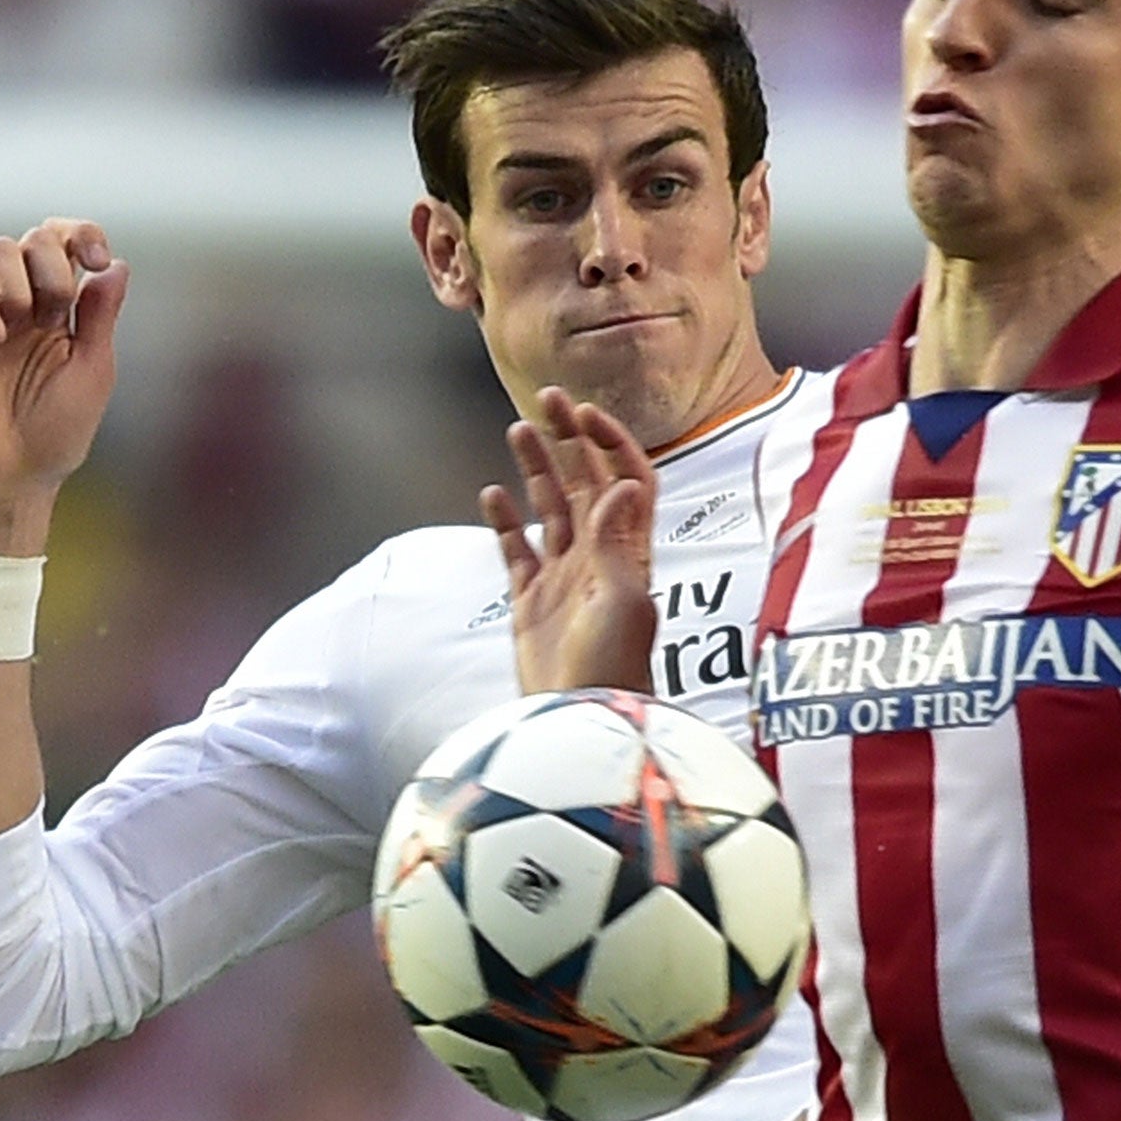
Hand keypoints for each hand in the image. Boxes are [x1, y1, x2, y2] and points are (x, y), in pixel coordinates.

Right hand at [0, 218, 128, 553]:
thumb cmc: (56, 433)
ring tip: (24, 322)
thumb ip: (101, 315)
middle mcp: (20, 309)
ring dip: (20, 279)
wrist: (9, 480)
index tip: (96, 256)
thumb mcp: (93, 369)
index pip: (66, 249)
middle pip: (33, 240)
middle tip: (58, 306)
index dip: (81, 235)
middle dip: (53, 261)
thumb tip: (116, 264)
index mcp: (60, 313)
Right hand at [483, 386, 656, 694]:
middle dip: (568, 439)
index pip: (628, 481)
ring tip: (516, 429)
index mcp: (629, 553)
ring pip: (550, 509)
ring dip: (536, 469)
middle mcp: (600, 559)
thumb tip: (623, 483)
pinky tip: (491, 494)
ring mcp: (565, 580)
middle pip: (585, 484)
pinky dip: (505, 523)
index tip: (585, 414)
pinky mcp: (532, 604)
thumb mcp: (621, 602)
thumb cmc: (612, 670)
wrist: (581, 724)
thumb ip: (615, 544)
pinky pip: (518, 553)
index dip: (611, 444)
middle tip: (546, 396)